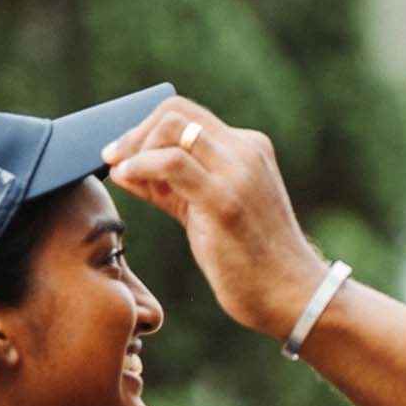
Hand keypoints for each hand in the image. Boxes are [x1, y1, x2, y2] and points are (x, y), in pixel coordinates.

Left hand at [103, 98, 329, 338]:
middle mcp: (246, 150)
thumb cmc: (250, 259)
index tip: (124, 154)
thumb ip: (171, 186)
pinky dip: (140, 165)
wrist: (291, 294)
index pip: (187, 115)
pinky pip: (171, 162)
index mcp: (248, 148)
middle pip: (175, 111)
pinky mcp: (225, 199)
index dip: (147, 128)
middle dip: (135, 132)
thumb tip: (123, 167)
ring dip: (134, 146)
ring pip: (172, 127)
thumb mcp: (208, 211)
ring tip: (119, 171)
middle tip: (114, 159)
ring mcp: (238, 172)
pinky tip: (127, 179)